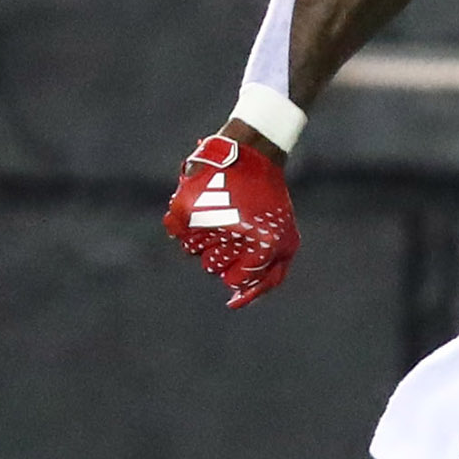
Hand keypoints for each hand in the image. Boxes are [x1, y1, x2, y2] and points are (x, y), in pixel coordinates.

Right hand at [162, 126, 297, 306]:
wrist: (253, 154)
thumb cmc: (269, 203)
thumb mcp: (283, 241)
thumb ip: (267, 279)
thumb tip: (232, 304)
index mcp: (263, 244)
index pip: (234, 280)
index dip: (239, 265)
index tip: (245, 245)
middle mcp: (235, 235)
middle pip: (211, 267)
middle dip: (221, 250)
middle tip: (233, 221)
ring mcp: (207, 220)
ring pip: (192, 250)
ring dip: (203, 235)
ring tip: (219, 209)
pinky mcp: (185, 206)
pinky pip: (174, 231)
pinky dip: (185, 222)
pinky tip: (203, 205)